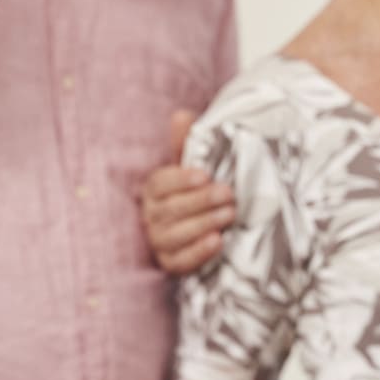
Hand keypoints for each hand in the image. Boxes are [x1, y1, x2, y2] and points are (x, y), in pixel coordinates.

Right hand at [141, 110, 234, 274]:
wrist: (203, 230)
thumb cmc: (196, 193)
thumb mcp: (193, 169)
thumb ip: (186, 144)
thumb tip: (181, 115)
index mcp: (153, 190)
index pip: (160, 183)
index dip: (180, 180)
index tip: (204, 175)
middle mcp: (150, 216)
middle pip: (170, 209)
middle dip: (200, 201)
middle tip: (228, 194)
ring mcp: (159, 242)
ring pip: (176, 234)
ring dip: (204, 224)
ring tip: (229, 214)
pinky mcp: (170, 264)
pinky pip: (180, 261)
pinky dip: (199, 252)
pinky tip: (218, 241)